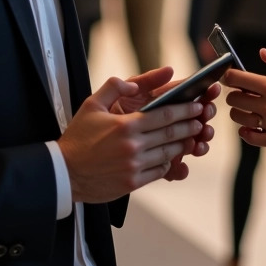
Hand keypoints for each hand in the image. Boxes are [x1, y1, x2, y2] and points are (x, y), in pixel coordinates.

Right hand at [59, 74, 212, 202]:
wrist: (64, 172)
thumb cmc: (77, 138)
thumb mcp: (91, 104)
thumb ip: (114, 87)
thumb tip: (133, 83)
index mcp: (126, 125)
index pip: (164, 115)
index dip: (184, 110)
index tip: (196, 107)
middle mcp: (133, 146)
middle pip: (171, 134)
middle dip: (190, 126)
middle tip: (201, 121)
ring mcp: (134, 166)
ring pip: (168, 153)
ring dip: (183, 145)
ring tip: (192, 139)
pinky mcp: (132, 182)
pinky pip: (158, 171)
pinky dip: (168, 163)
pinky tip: (171, 158)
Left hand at [224, 48, 265, 150]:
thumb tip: (263, 53)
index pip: (237, 79)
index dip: (230, 75)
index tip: (232, 75)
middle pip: (233, 99)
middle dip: (234, 93)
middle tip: (244, 92)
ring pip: (238, 118)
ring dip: (239, 112)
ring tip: (249, 108)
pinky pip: (250, 138)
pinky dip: (246, 132)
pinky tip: (252, 126)